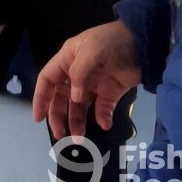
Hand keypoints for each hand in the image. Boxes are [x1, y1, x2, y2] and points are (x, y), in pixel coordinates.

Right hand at [32, 20, 140, 138]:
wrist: (143, 44)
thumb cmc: (112, 42)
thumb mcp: (92, 51)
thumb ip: (80, 73)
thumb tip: (74, 98)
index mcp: (68, 59)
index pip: (48, 79)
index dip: (41, 98)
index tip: (38, 118)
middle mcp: (77, 73)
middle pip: (61, 97)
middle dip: (58, 116)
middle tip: (60, 134)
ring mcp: (94, 84)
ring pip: (79, 107)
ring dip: (77, 122)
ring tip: (78, 139)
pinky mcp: (110, 92)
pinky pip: (102, 109)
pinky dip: (102, 119)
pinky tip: (104, 124)